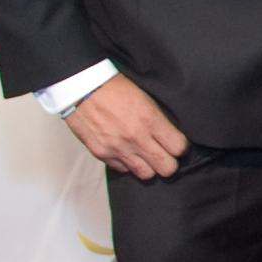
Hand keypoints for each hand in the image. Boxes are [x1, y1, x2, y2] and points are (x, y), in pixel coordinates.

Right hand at [64, 74, 187, 180]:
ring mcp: (118, 149)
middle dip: (170, 162)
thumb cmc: (114, 87)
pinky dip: (128, 164)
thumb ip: (159, 119)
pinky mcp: (102, 154)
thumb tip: (171, 134)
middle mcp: (136, 138)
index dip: (180, 147)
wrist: (81, 87)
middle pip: (167, 168)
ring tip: (146, 157)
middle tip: (166, 155)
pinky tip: (127, 153)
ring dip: (149, 166)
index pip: (179, 147)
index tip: (177, 144)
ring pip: (146, 174)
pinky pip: (123, 169)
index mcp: (151, 120)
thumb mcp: (146, 97)